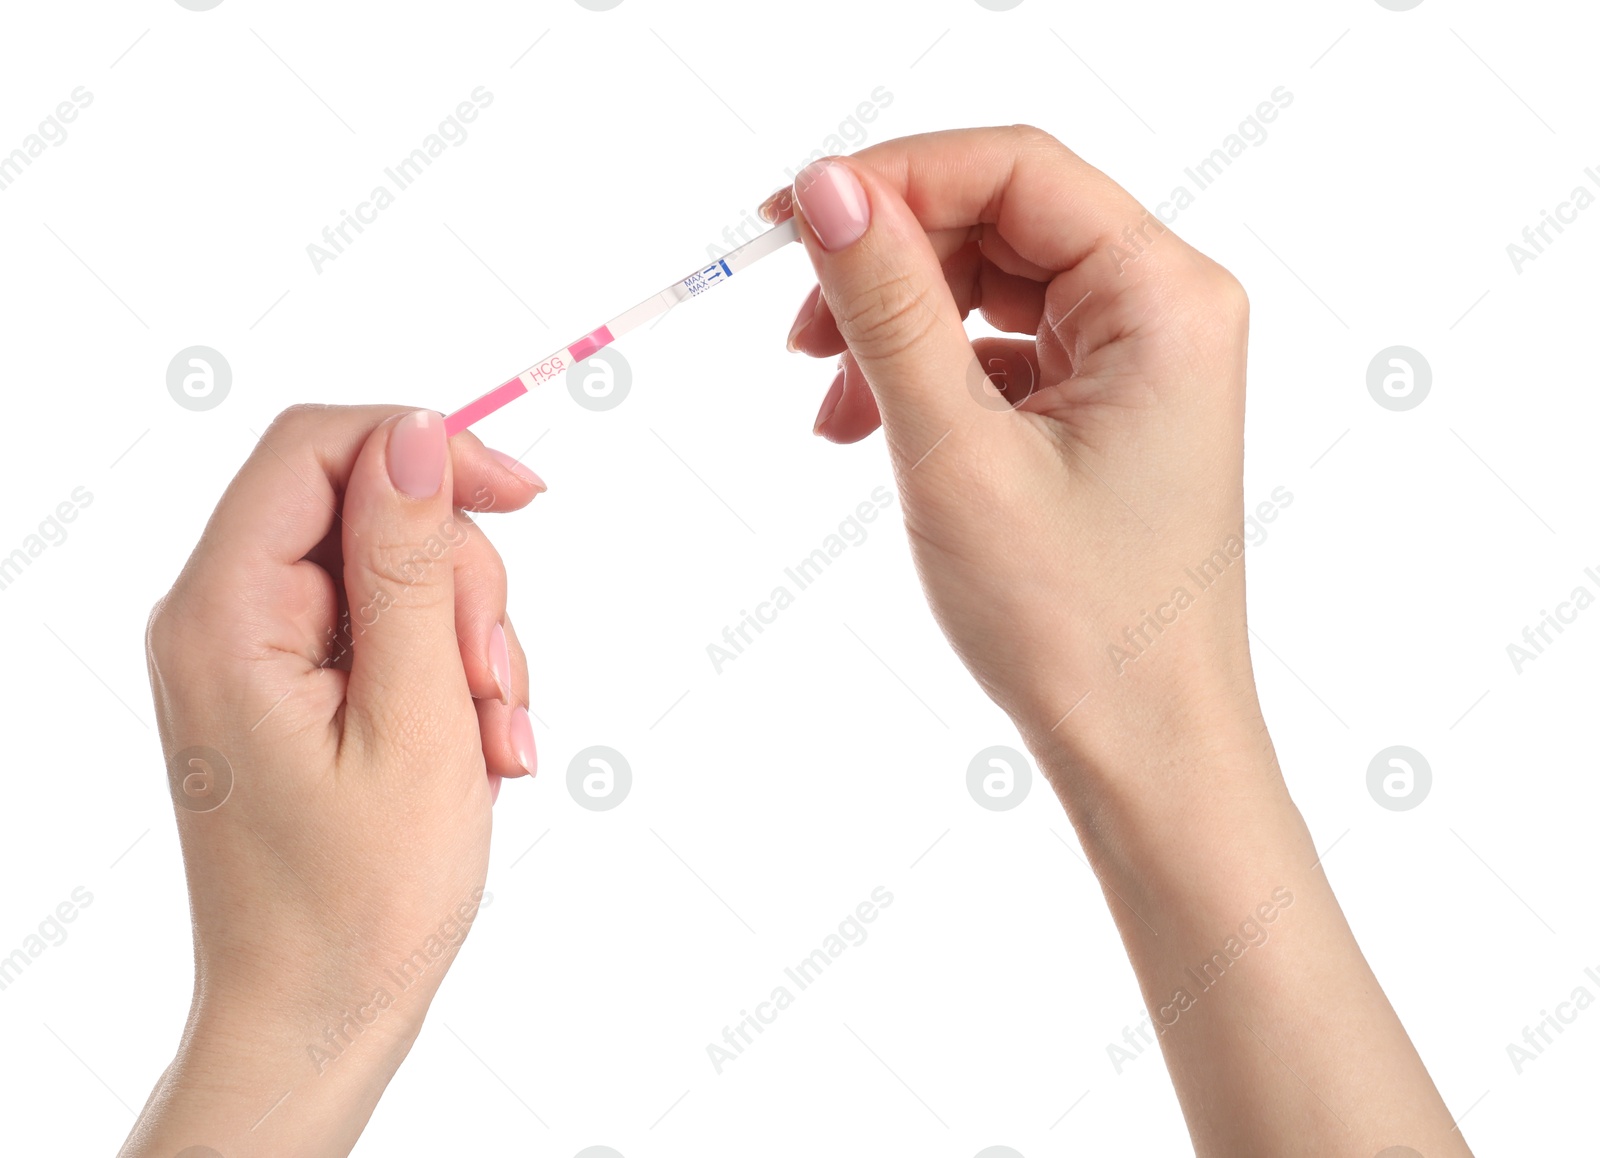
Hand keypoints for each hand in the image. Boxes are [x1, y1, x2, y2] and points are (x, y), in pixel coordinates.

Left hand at [123, 406, 542, 1157]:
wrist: (318, 1012)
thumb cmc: (360, 898)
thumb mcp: (414, 720)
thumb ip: (411, 568)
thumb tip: (417, 435)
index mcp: (226, 614)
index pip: (318, 448)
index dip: (428, 447)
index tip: (524, 496)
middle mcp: (225, 617)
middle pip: (372, 513)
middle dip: (461, 587)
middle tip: (492, 689)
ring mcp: (260, 654)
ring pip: (399, 573)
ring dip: (470, 645)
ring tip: (492, 744)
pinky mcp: (295, 686)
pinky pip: (393, 632)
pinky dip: (452, 679)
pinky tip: (478, 754)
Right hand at [768, 126, 1254, 766]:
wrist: (1143, 746)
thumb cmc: (1076, 622)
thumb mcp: (957, 452)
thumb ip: (889, 308)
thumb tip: (826, 187)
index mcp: (1165, 297)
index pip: (1016, 168)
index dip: (893, 176)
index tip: (790, 219)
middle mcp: (1167, 308)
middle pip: (1000, 219)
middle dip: (887, 262)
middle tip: (795, 324)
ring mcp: (1139, 359)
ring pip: (989, 285)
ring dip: (894, 324)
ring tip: (824, 397)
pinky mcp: (1105, 406)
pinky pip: (999, 348)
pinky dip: (925, 375)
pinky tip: (864, 428)